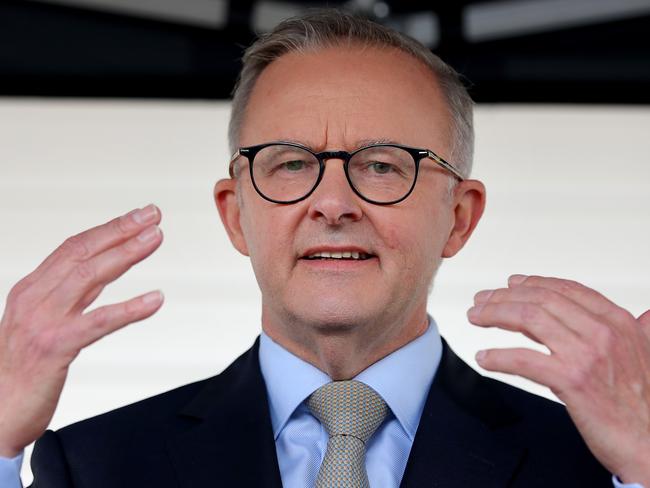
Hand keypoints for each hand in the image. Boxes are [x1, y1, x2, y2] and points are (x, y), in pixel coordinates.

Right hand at [0, 205, 164, 456]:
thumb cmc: (21, 367)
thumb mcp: (40, 320)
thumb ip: (67, 295)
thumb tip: (100, 270)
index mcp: (31, 288)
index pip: (74, 247)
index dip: (108, 228)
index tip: (138, 216)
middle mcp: (35, 298)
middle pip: (83, 252)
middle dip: (121, 230)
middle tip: (152, 215)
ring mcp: (44, 321)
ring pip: (90, 276)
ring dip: (126, 254)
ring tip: (154, 238)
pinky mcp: (56, 347)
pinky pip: (99, 321)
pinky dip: (130, 308)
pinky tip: (154, 299)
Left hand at [468, 274, 649, 484]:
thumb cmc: (644, 406)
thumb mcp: (641, 355)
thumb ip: (626, 331)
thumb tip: (644, 315)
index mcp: (619, 322)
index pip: (566, 289)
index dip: (533, 283)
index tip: (509, 284)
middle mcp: (603, 332)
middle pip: (541, 300)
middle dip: (504, 296)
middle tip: (482, 300)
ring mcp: (586, 355)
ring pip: (528, 319)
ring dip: (494, 315)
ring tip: (475, 318)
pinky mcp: (572, 381)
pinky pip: (524, 359)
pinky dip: (498, 356)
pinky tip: (484, 357)